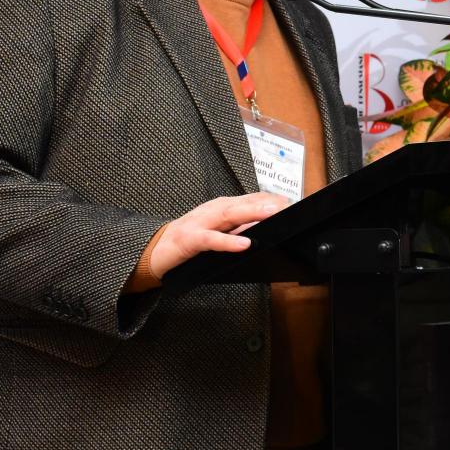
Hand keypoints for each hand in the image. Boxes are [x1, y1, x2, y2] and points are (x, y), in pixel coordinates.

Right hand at [147, 193, 290, 278]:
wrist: (156, 250)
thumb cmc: (190, 239)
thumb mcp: (221, 231)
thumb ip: (242, 227)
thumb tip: (267, 226)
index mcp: (223, 207)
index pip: (252, 199)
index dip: (272, 199)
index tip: (293, 202)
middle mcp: (214, 210)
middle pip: (244, 203)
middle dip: (267, 202)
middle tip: (288, 205)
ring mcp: (201, 222)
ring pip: (229, 215)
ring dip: (252, 213)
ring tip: (271, 213)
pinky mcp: (190, 239)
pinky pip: (211, 240)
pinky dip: (228, 241)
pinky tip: (245, 243)